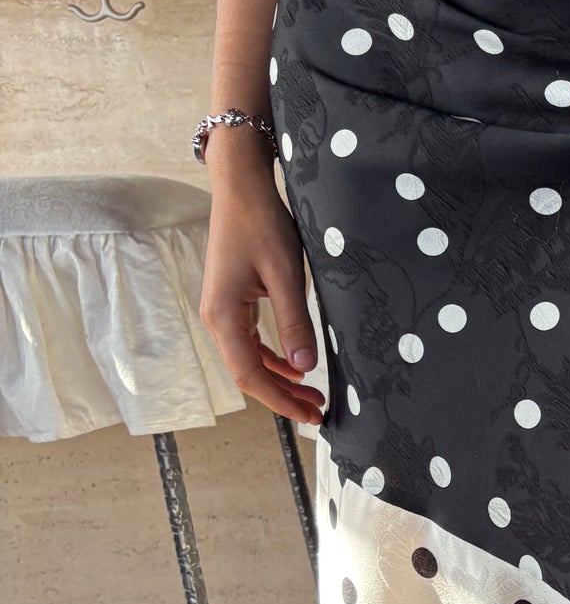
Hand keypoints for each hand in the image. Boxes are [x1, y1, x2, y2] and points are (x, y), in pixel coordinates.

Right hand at [199, 134, 324, 424]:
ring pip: (250, 359)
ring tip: (312, 394)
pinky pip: (251, 340)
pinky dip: (274, 358)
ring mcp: (223, 310)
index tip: (311, 416)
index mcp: (223, 315)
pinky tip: (296, 365)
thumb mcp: (284, 275)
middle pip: (248, 372)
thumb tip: (305, 368)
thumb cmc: (261, 223)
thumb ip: (295, 322)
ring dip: (280, 379)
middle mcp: (217, 317)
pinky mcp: (233, 300)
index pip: (250, 375)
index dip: (281, 401)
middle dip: (283, 396)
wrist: (241, 187)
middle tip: (318, 412)